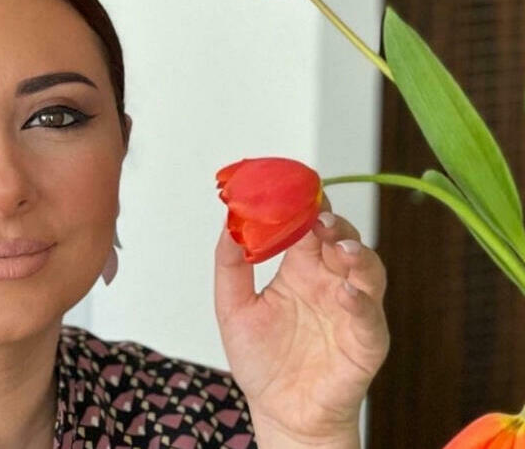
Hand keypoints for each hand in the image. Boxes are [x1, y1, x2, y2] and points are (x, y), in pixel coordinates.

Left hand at [214, 195, 389, 445]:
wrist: (280, 411)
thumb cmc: (262, 360)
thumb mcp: (233, 307)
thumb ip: (230, 265)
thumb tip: (228, 222)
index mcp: (300, 269)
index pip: (307, 227)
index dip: (303, 206)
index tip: (293, 187)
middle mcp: (329, 281)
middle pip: (341, 240)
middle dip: (332, 224)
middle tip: (318, 216)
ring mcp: (351, 308)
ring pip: (367, 269)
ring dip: (356, 253)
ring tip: (339, 247)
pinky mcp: (366, 339)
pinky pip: (369, 315)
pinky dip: (362, 301)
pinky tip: (347, 291)